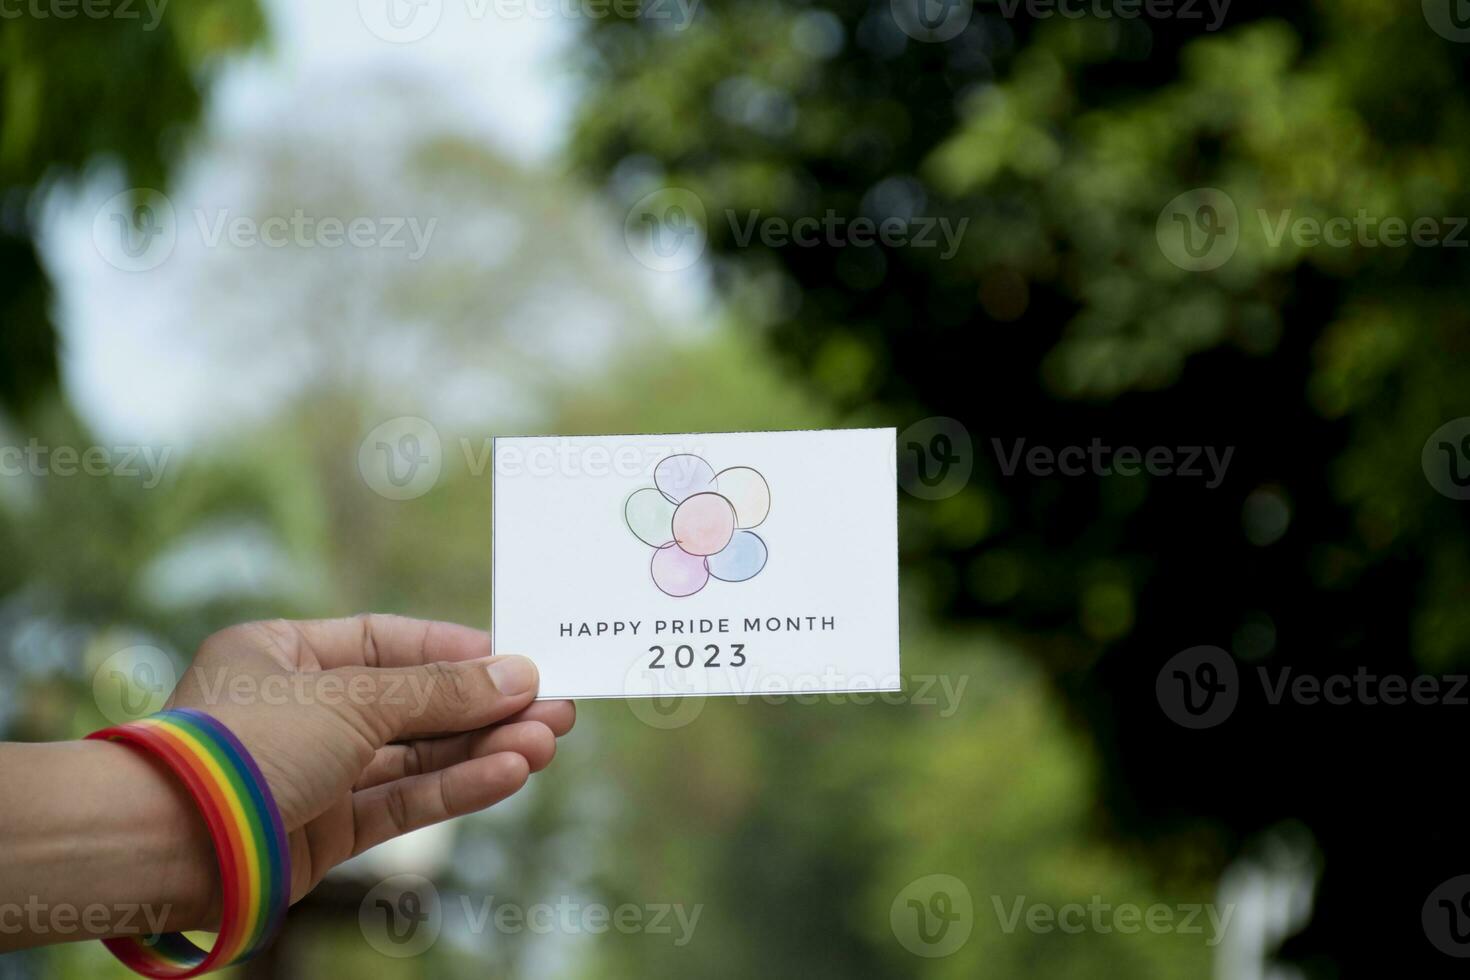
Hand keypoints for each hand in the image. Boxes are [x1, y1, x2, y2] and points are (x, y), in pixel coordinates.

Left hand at [166, 615, 573, 906]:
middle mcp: (298, 709)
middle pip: (411, 703)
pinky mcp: (324, 830)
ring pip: (414, 756)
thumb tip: (518, 675)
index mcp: (282, 653)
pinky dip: (456, 787)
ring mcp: (313, 773)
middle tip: (555, 706)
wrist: (168, 845)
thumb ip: (440, 692)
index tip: (516, 660)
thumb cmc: (243, 746)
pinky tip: (509, 772)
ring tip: (548, 741)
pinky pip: (402, 800)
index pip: (386, 642)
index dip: (454, 651)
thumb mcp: (352, 699)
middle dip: (484, 707)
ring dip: (483, 748)